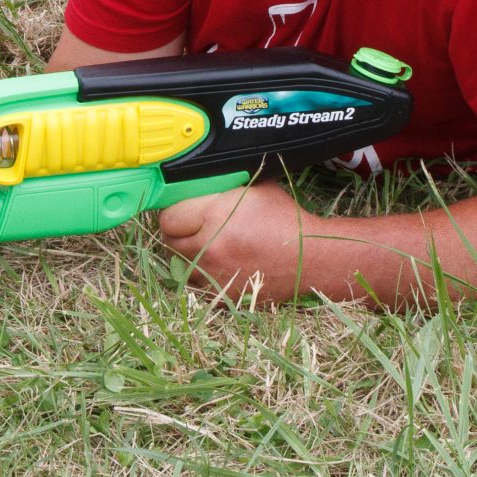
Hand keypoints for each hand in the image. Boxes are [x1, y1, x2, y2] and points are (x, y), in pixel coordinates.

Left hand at [156, 180, 318, 303]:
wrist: (308, 257)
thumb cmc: (282, 217)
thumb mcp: (253, 187)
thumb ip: (221, 185)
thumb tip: (193, 179)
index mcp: (215, 216)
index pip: (168, 218)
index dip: (174, 211)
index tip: (183, 209)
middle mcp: (209, 248)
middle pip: (169, 242)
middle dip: (178, 232)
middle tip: (191, 226)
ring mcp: (214, 276)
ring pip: (178, 266)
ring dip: (186, 255)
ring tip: (202, 244)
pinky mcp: (221, 296)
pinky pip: (195, 285)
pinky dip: (200, 275)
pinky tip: (215, 264)